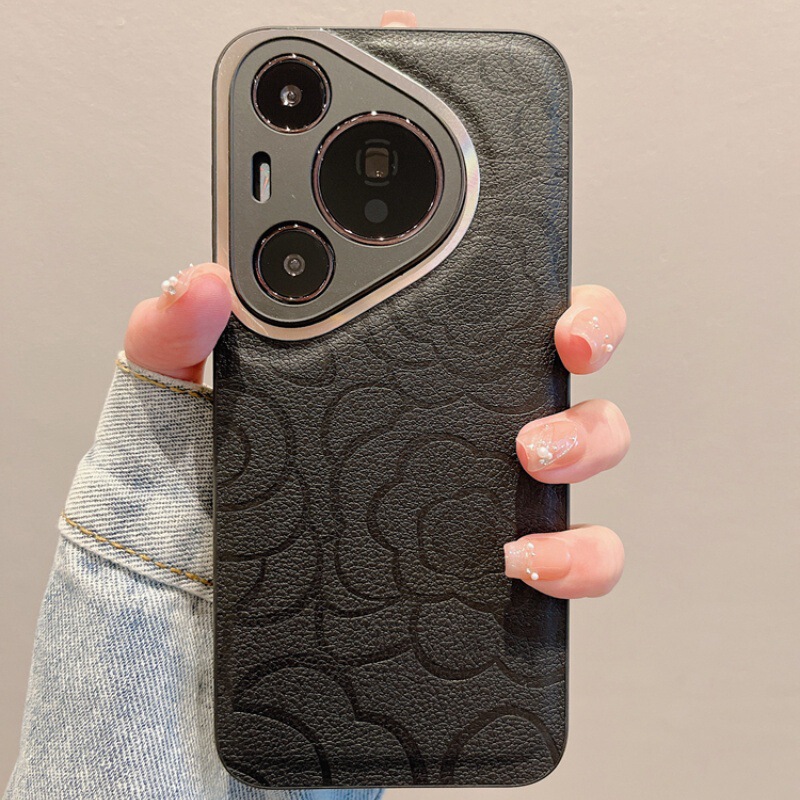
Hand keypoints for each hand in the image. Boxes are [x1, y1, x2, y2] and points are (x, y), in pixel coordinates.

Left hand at [125, 10, 628, 603]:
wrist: (201, 587)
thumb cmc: (203, 485)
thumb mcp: (184, 396)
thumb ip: (177, 334)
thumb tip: (201, 281)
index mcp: (412, 359)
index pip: (500, 297)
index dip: (543, 277)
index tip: (544, 278)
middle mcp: (464, 415)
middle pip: (570, 367)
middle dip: (590, 345)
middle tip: (556, 363)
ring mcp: (488, 489)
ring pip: (592, 451)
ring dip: (587, 446)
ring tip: (529, 459)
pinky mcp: (493, 564)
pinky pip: (575, 559)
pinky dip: (576, 557)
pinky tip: (524, 561)